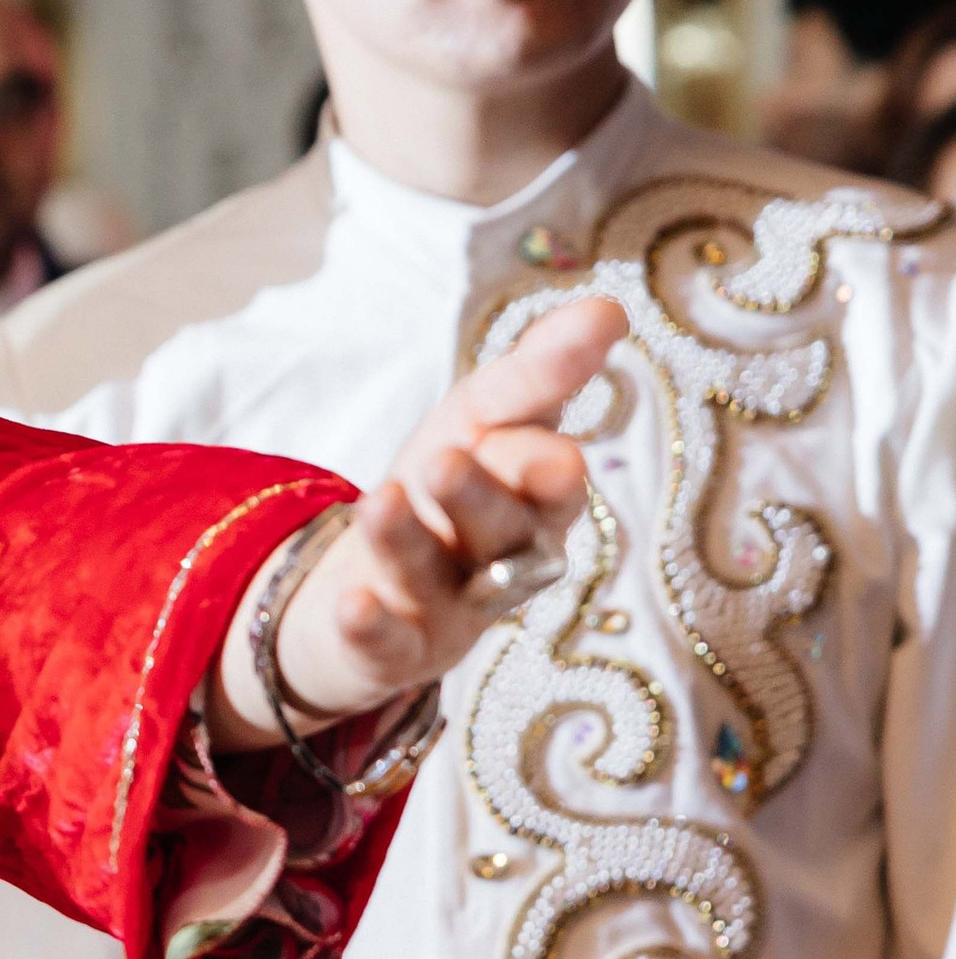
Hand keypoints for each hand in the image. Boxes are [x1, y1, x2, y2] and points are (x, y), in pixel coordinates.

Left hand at [214, 293, 624, 744]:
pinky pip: (383, 644)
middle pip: (496, 529)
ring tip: (382, 500)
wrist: (372, 595)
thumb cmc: (446, 494)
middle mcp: (499, 559)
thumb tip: (608, 305)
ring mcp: (446, 610)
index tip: (548, 446)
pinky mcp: (393, 652)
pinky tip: (351, 603)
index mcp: (532, 502)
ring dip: (406, 541)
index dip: (539, 462)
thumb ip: (537, 374)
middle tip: (448, 460)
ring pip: (431, 575)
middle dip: (477, 496)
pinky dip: (370, 625)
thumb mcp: (482, 422)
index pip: (546, 479)